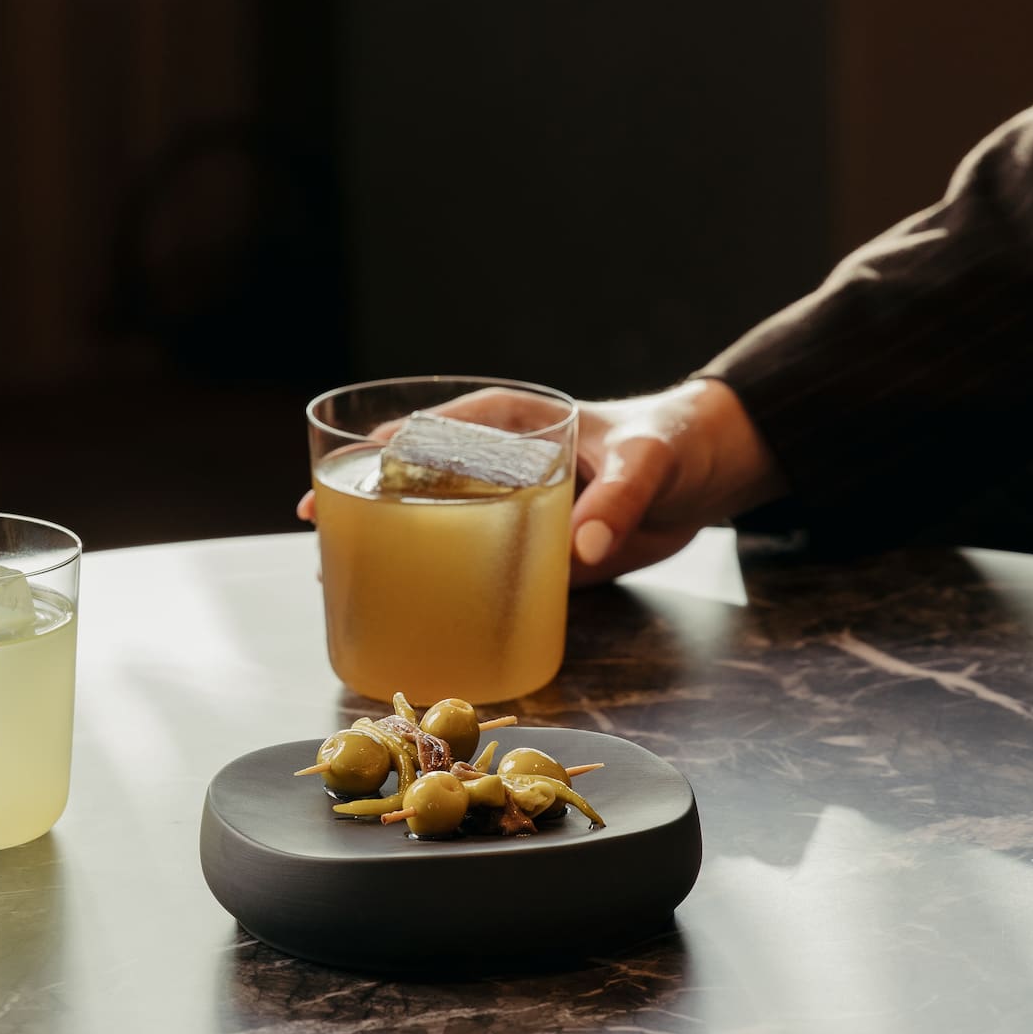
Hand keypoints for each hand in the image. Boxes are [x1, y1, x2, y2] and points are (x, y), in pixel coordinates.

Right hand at [295, 379, 785, 585]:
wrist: (711, 474)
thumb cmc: (674, 444)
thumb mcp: (649, 461)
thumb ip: (619, 498)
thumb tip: (582, 546)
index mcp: (508, 422)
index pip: (425, 433)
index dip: (373, 458)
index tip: (333, 485)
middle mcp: (494, 462)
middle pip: (413, 484)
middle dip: (362, 509)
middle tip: (321, 542)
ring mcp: (507, 506)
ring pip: (435, 527)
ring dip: (391, 552)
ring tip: (342, 582)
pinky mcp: (528, 546)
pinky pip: (476, 567)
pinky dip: (443, 587)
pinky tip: (409, 612)